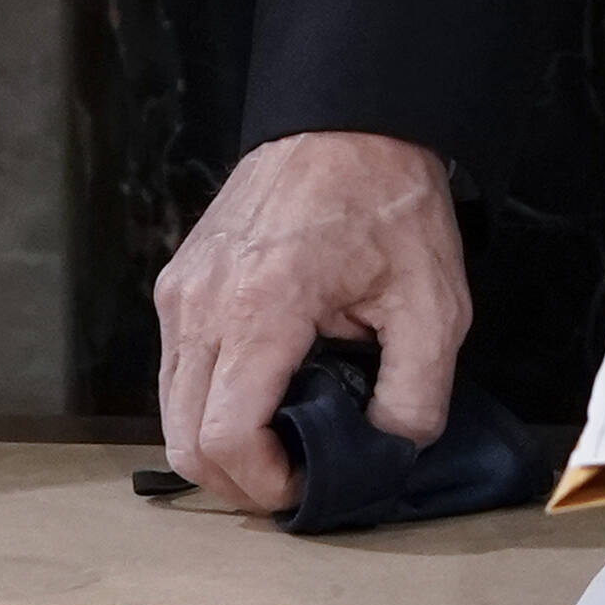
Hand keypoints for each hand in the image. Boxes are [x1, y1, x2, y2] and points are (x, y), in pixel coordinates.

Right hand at [152, 131, 466, 513]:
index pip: (224, 437)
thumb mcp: (433, 304)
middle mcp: (201, 302)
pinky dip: (210, 402)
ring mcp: (180, 291)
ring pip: (171, 411)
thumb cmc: (387, 199)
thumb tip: (387, 454)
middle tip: (297, 479)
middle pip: (184, 440)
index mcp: (260, 306)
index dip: (265, 486)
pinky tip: (266, 392)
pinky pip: (177, 370)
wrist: (346, 117)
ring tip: (285, 439)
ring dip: (220, 444)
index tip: (308, 487)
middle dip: (240, 481)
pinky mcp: (178, 283)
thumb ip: (415, 395)